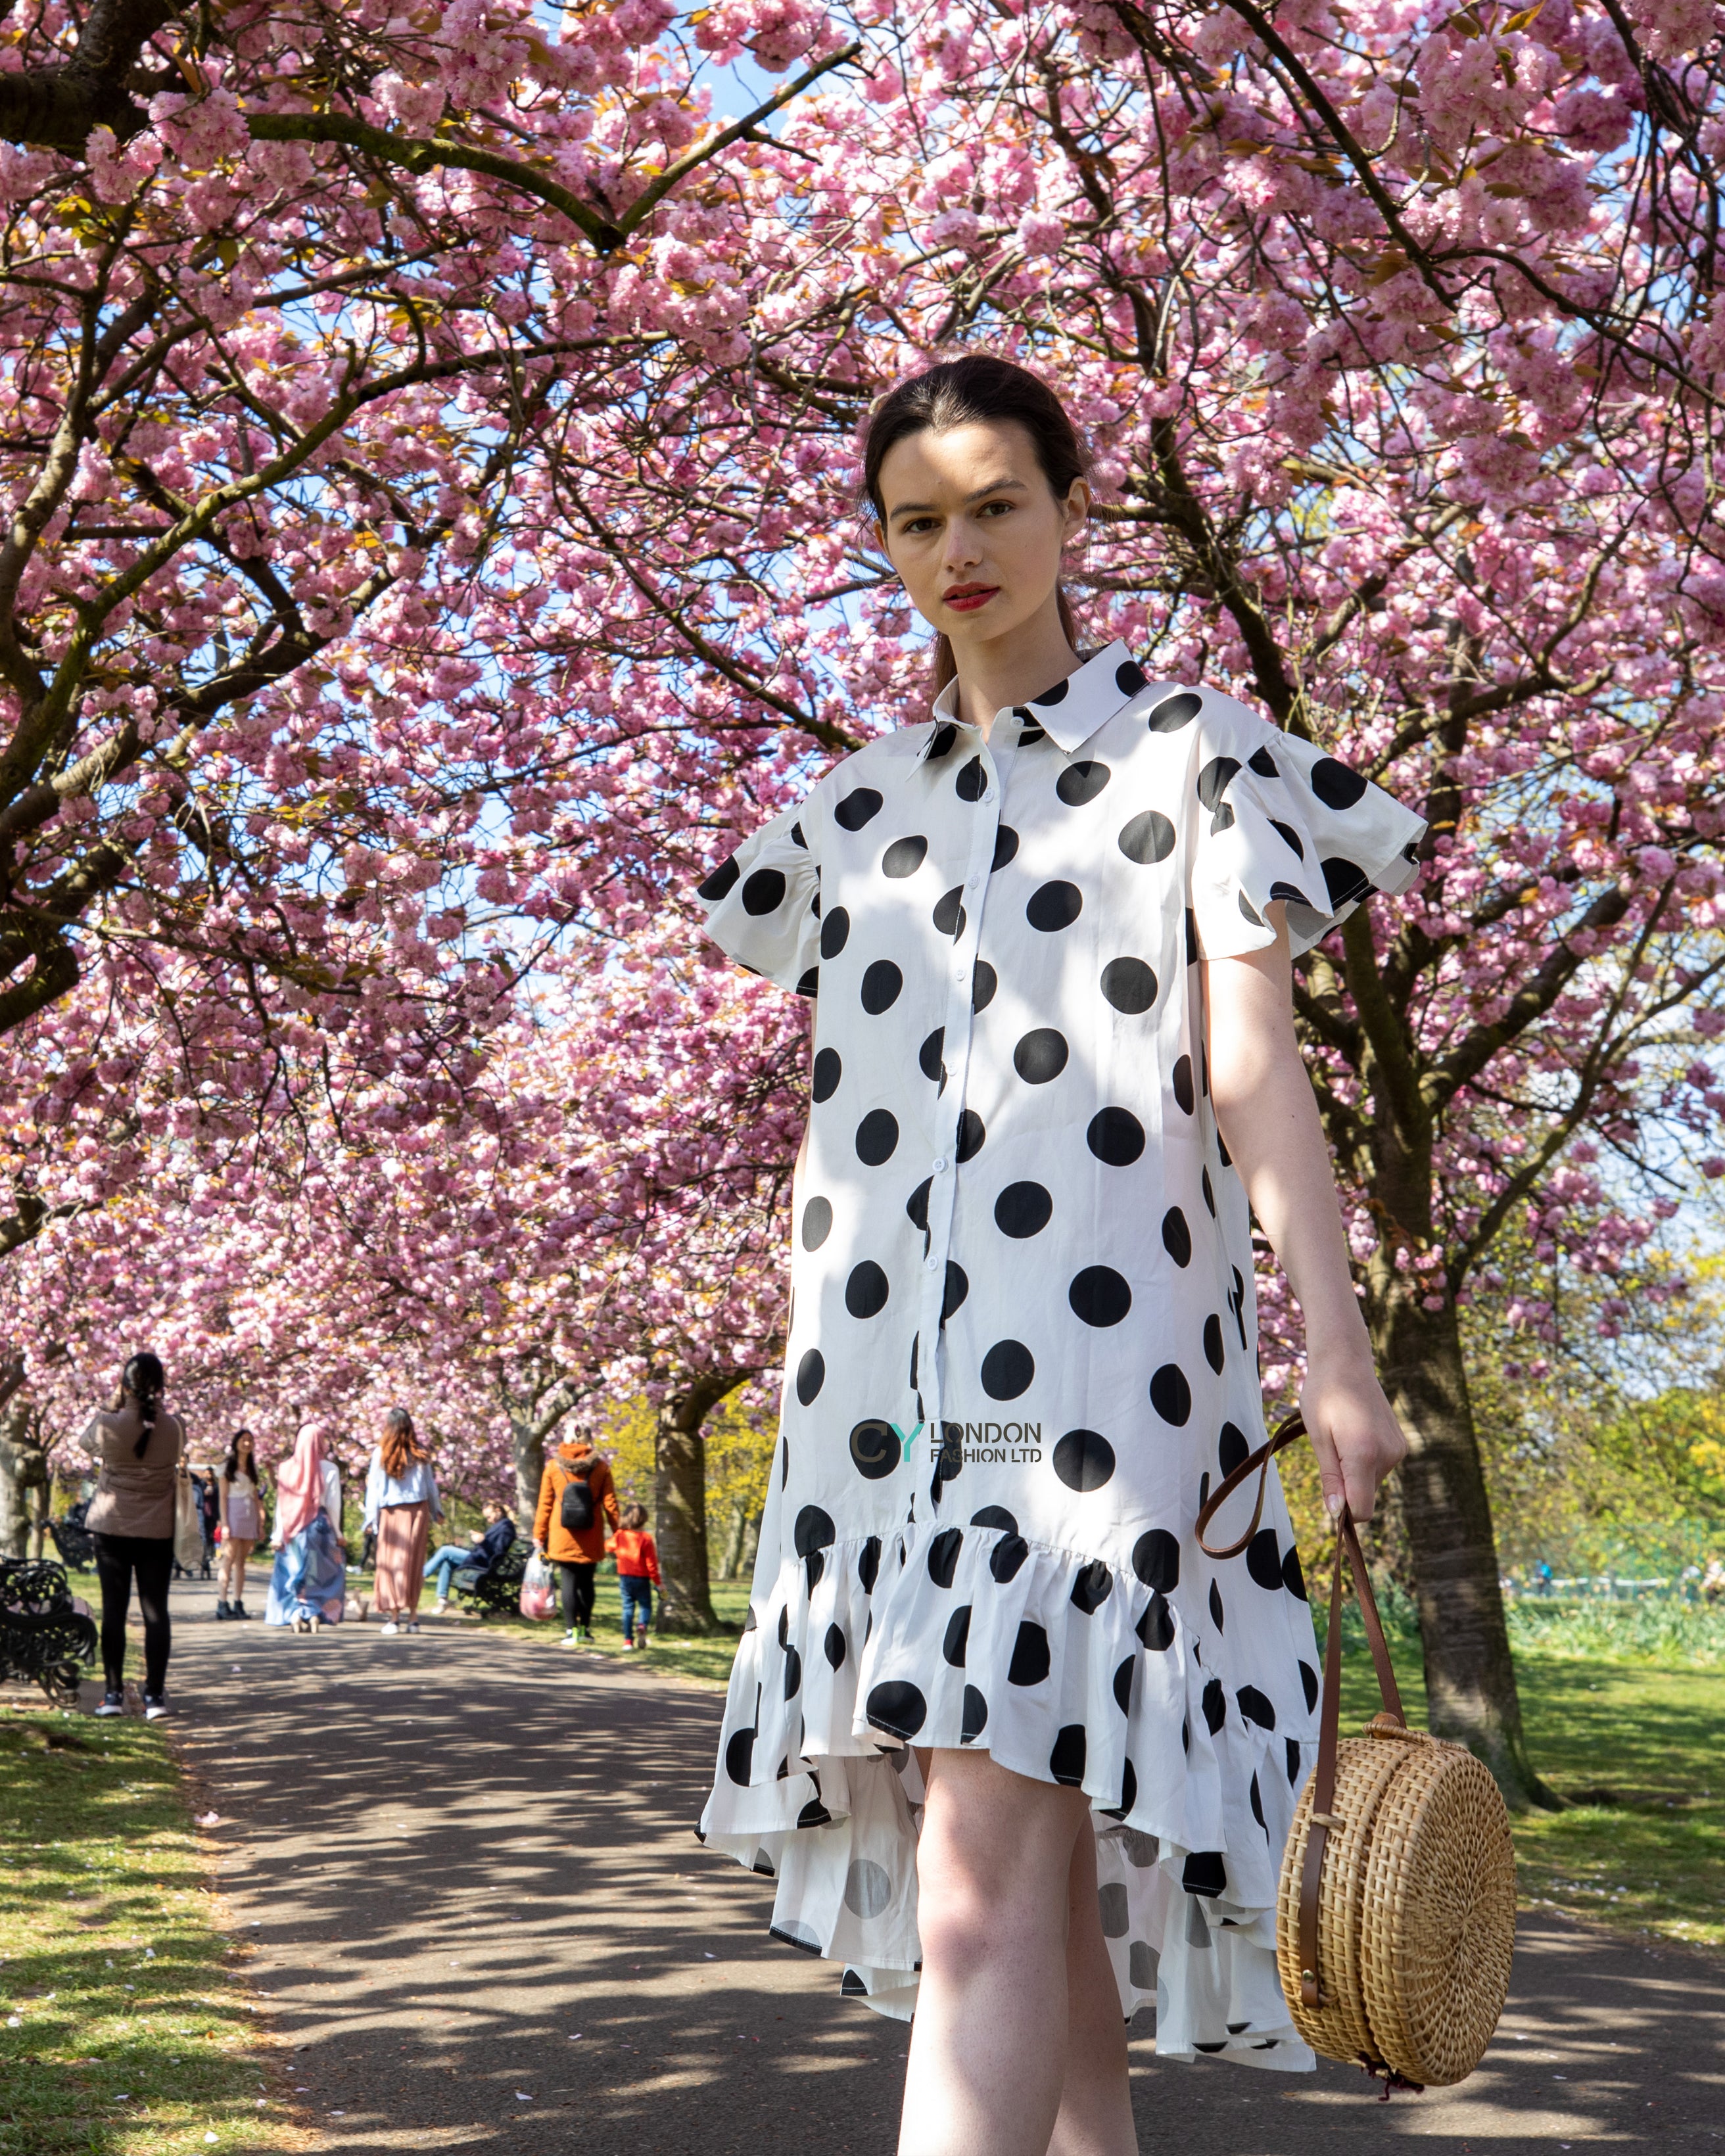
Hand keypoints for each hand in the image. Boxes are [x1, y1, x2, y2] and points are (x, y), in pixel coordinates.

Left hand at [1299, 1356, 1406, 1523]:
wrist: (1346, 1362)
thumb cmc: (1324, 1396)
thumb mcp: (1319, 1437)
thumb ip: (1331, 1477)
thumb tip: (1337, 1513)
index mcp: (1364, 1454)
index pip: (1362, 1509)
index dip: (1344, 1513)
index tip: (1329, 1496)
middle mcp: (1388, 1455)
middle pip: (1364, 1495)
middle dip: (1346, 1485)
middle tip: (1331, 1448)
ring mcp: (1398, 1449)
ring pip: (1371, 1481)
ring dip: (1355, 1470)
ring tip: (1343, 1435)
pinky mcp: (1401, 1444)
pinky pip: (1379, 1467)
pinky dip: (1365, 1460)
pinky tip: (1356, 1432)